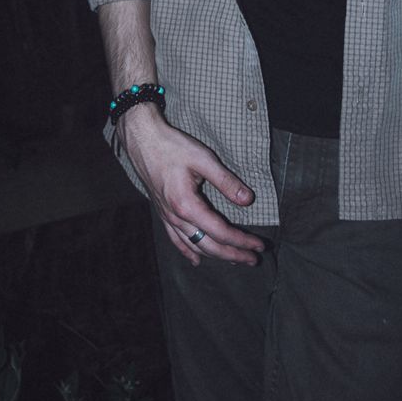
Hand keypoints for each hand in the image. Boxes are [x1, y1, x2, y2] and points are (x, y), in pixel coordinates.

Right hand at [118, 107, 264, 267]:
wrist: (142, 140)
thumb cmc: (172, 147)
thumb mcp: (204, 159)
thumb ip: (226, 181)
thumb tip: (247, 200)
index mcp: (187, 205)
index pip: (221, 232)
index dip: (242, 241)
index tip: (259, 245)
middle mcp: (176, 217)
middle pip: (208, 246)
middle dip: (233, 255)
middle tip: (254, 259)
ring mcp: (167, 217)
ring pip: (194, 246)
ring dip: (216, 256)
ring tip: (235, 260)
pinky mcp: (162, 213)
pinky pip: (176, 240)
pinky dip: (189, 252)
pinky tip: (196, 260)